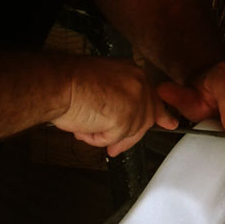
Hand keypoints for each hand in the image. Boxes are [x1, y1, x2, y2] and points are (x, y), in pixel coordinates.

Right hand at [53, 56, 177, 156]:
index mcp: (132, 73)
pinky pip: (112, 139)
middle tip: (115, 150)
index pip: (152, 97)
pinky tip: (84, 126)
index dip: (159, 114)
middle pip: (145, 118)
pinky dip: (95, 138)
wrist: (55, 83)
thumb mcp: (100, 83)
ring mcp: (135, 101)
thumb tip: (119, 122)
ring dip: (103, 134)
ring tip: (84, 124)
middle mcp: (139, 84)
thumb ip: (116, 96)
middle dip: (128, 137)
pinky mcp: (125, 119)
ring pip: (128, 132)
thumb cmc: (67, 82)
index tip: (169, 123)